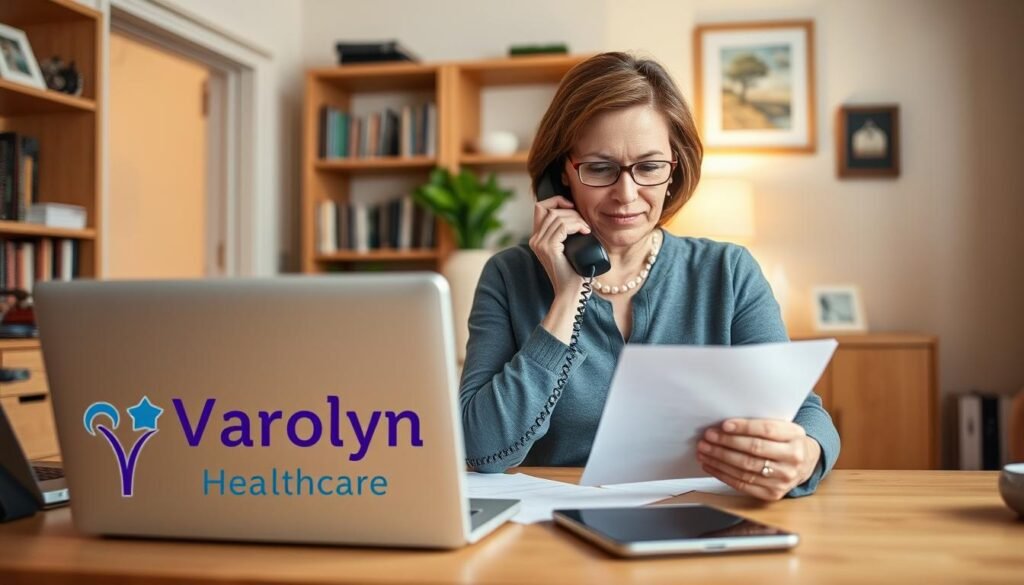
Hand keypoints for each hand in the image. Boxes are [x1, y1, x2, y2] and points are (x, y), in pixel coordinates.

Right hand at [529, 195, 591, 297]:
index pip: (540, 207)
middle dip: (571, 212)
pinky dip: (577, 226)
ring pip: (558, 217)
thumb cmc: (573, 272)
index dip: (556, 201)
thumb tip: (576, 215)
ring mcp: (540, 244)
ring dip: (577, 219)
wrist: (570, 293)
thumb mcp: (568, 248)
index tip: (572, 208)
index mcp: (537, 238)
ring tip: (587, 230)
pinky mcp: (548, 248)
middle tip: (584, 225)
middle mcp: (535, 240)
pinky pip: (563, 227)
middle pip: (550, 209)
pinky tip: (585, 232)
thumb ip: (566, 233)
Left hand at [696, 418, 820, 500]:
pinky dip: (723, 474)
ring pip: (745, 468)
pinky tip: (711, 465)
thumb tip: (725, 425)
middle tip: (708, 437)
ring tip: (704, 450)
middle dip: (726, 443)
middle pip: (754, 449)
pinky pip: (743, 484)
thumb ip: (760, 424)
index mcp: (795, 436)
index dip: (743, 428)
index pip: (766, 430)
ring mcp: (783, 478)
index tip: (724, 425)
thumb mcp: (782, 426)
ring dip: (719, 459)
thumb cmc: (785, 440)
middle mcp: (793, 458)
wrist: (805, 462)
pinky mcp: (773, 493)